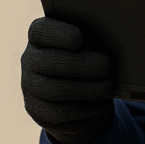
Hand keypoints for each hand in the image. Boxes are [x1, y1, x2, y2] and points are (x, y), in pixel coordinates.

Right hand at [21, 17, 114, 143]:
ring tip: (107, 87)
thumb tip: (114, 36)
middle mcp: (30, 59)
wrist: (80, 94)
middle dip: (81, 65)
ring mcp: (30, 86)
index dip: (58, 34)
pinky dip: (83, 109)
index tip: (79, 38)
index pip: (40, 30)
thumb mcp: (90, 45)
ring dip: (85, 89)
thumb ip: (94, 38)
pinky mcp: (37, 110)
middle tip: (105, 66)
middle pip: (48, 62)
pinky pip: (58, 113)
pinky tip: (100, 104)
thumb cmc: (89, 58)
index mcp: (41, 37)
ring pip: (54, 90)